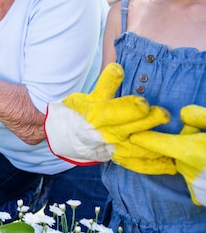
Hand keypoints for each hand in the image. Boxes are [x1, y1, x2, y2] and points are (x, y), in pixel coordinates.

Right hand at [45, 63, 169, 167]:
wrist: (63, 138)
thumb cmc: (77, 113)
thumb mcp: (84, 97)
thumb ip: (105, 84)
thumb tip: (118, 68)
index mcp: (95, 116)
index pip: (113, 110)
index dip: (128, 107)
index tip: (142, 103)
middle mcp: (104, 133)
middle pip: (128, 128)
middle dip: (145, 121)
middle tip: (162, 114)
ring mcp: (112, 148)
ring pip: (135, 148)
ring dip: (153, 145)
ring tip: (169, 140)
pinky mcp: (117, 158)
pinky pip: (136, 164)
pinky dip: (152, 164)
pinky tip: (168, 162)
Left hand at [130, 105, 205, 205]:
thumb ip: (202, 118)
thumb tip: (181, 114)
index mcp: (193, 152)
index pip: (153, 142)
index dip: (141, 136)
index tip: (128, 132)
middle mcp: (190, 171)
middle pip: (174, 151)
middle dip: (183, 142)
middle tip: (204, 137)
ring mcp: (196, 188)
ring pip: (184, 164)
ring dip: (193, 157)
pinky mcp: (201, 198)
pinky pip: (194, 180)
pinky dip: (201, 173)